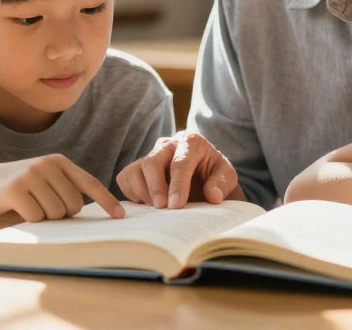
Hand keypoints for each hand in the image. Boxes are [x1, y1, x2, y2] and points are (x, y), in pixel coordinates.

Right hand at [0, 155, 124, 221]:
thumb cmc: (18, 186)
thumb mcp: (44, 178)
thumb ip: (65, 187)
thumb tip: (92, 211)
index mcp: (59, 161)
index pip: (90, 183)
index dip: (107, 200)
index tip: (121, 216)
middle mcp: (47, 165)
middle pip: (73, 206)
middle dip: (61, 214)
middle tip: (42, 206)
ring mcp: (31, 176)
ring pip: (56, 214)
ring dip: (44, 218)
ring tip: (29, 205)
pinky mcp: (16, 190)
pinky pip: (36, 218)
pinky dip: (30, 220)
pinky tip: (18, 209)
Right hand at [116, 131, 237, 208]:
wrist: (202, 176)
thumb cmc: (213, 174)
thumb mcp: (226, 176)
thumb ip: (222, 183)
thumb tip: (213, 196)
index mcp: (191, 142)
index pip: (180, 162)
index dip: (178, 184)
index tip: (176, 205)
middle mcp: (167, 144)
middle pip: (152, 162)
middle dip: (156, 187)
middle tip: (162, 208)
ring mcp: (151, 155)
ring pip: (135, 170)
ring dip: (143, 192)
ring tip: (157, 208)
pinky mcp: (138, 167)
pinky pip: (125, 178)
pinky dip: (132, 193)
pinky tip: (148, 203)